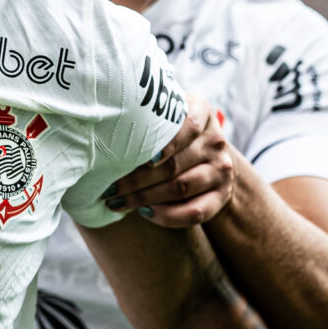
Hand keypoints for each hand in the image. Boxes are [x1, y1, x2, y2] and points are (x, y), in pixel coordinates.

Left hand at [101, 94, 233, 227]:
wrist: (205, 156)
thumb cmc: (170, 131)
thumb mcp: (167, 115)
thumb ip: (147, 118)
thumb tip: (105, 131)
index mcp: (202, 113)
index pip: (188, 126)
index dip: (164, 143)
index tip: (137, 156)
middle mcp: (215, 141)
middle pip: (174, 164)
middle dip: (136, 179)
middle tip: (108, 188)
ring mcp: (221, 170)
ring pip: (180, 188)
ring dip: (145, 198)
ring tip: (117, 202)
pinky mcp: (222, 196)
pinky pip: (196, 212)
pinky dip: (168, 216)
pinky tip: (144, 213)